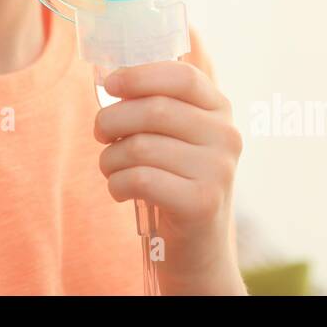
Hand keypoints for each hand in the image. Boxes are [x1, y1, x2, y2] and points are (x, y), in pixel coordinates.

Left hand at [94, 58, 246, 294]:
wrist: (198, 251)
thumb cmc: (174, 183)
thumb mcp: (176, 138)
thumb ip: (157, 106)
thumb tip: (113, 79)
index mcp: (220, 111)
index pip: (183, 76)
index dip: (140, 75)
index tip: (111, 84)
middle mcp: (226, 137)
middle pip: (154, 109)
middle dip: (112, 119)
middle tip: (100, 134)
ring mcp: (218, 171)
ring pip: (140, 146)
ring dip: (110, 158)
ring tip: (111, 168)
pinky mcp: (201, 203)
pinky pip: (139, 178)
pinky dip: (117, 183)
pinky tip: (120, 190)